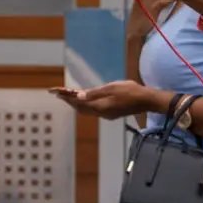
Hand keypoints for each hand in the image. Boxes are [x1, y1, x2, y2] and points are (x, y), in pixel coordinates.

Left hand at [50, 81, 164, 119]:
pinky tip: (85, 100)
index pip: (78, 103)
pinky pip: (93, 109)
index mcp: (99, 107)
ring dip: (76, 103)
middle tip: (58, 94)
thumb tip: (78, 96)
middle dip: (69, 101)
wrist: (145, 100)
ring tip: (68, 97)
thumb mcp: (111, 88)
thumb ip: (94, 93)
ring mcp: (106, 114)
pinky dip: (85, 105)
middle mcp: (101, 113)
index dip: (66, 97)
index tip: (56, 92)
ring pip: (86, 110)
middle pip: (80, 108)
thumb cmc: (129, 91)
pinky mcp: (111, 113)